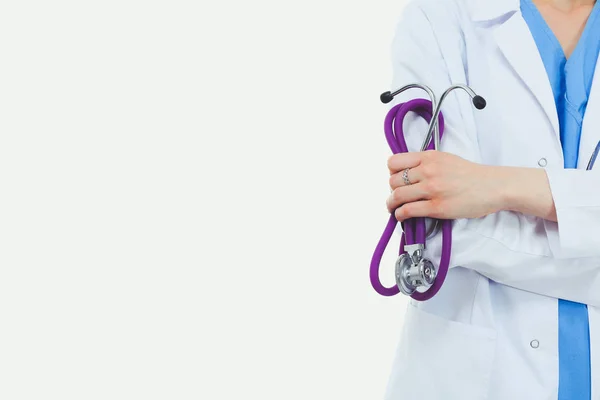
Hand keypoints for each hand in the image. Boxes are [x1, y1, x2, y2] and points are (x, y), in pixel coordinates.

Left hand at [386, 151, 505, 221]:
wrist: (493, 186)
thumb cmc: (471, 175)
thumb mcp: (446, 159)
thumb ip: (426, 163)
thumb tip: (407, 173)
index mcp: (429, 157)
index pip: (394, 162)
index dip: (391, 172)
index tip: (396, 179)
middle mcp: (428, 170)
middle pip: (393, 181)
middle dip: (392, 190)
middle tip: (398, 196)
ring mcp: (432, 189)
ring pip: (397, 196)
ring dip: (392, 204)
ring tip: (394, 208)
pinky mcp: (436, 207)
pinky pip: (408, 211)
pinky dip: (400, 215)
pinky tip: (402, 216)